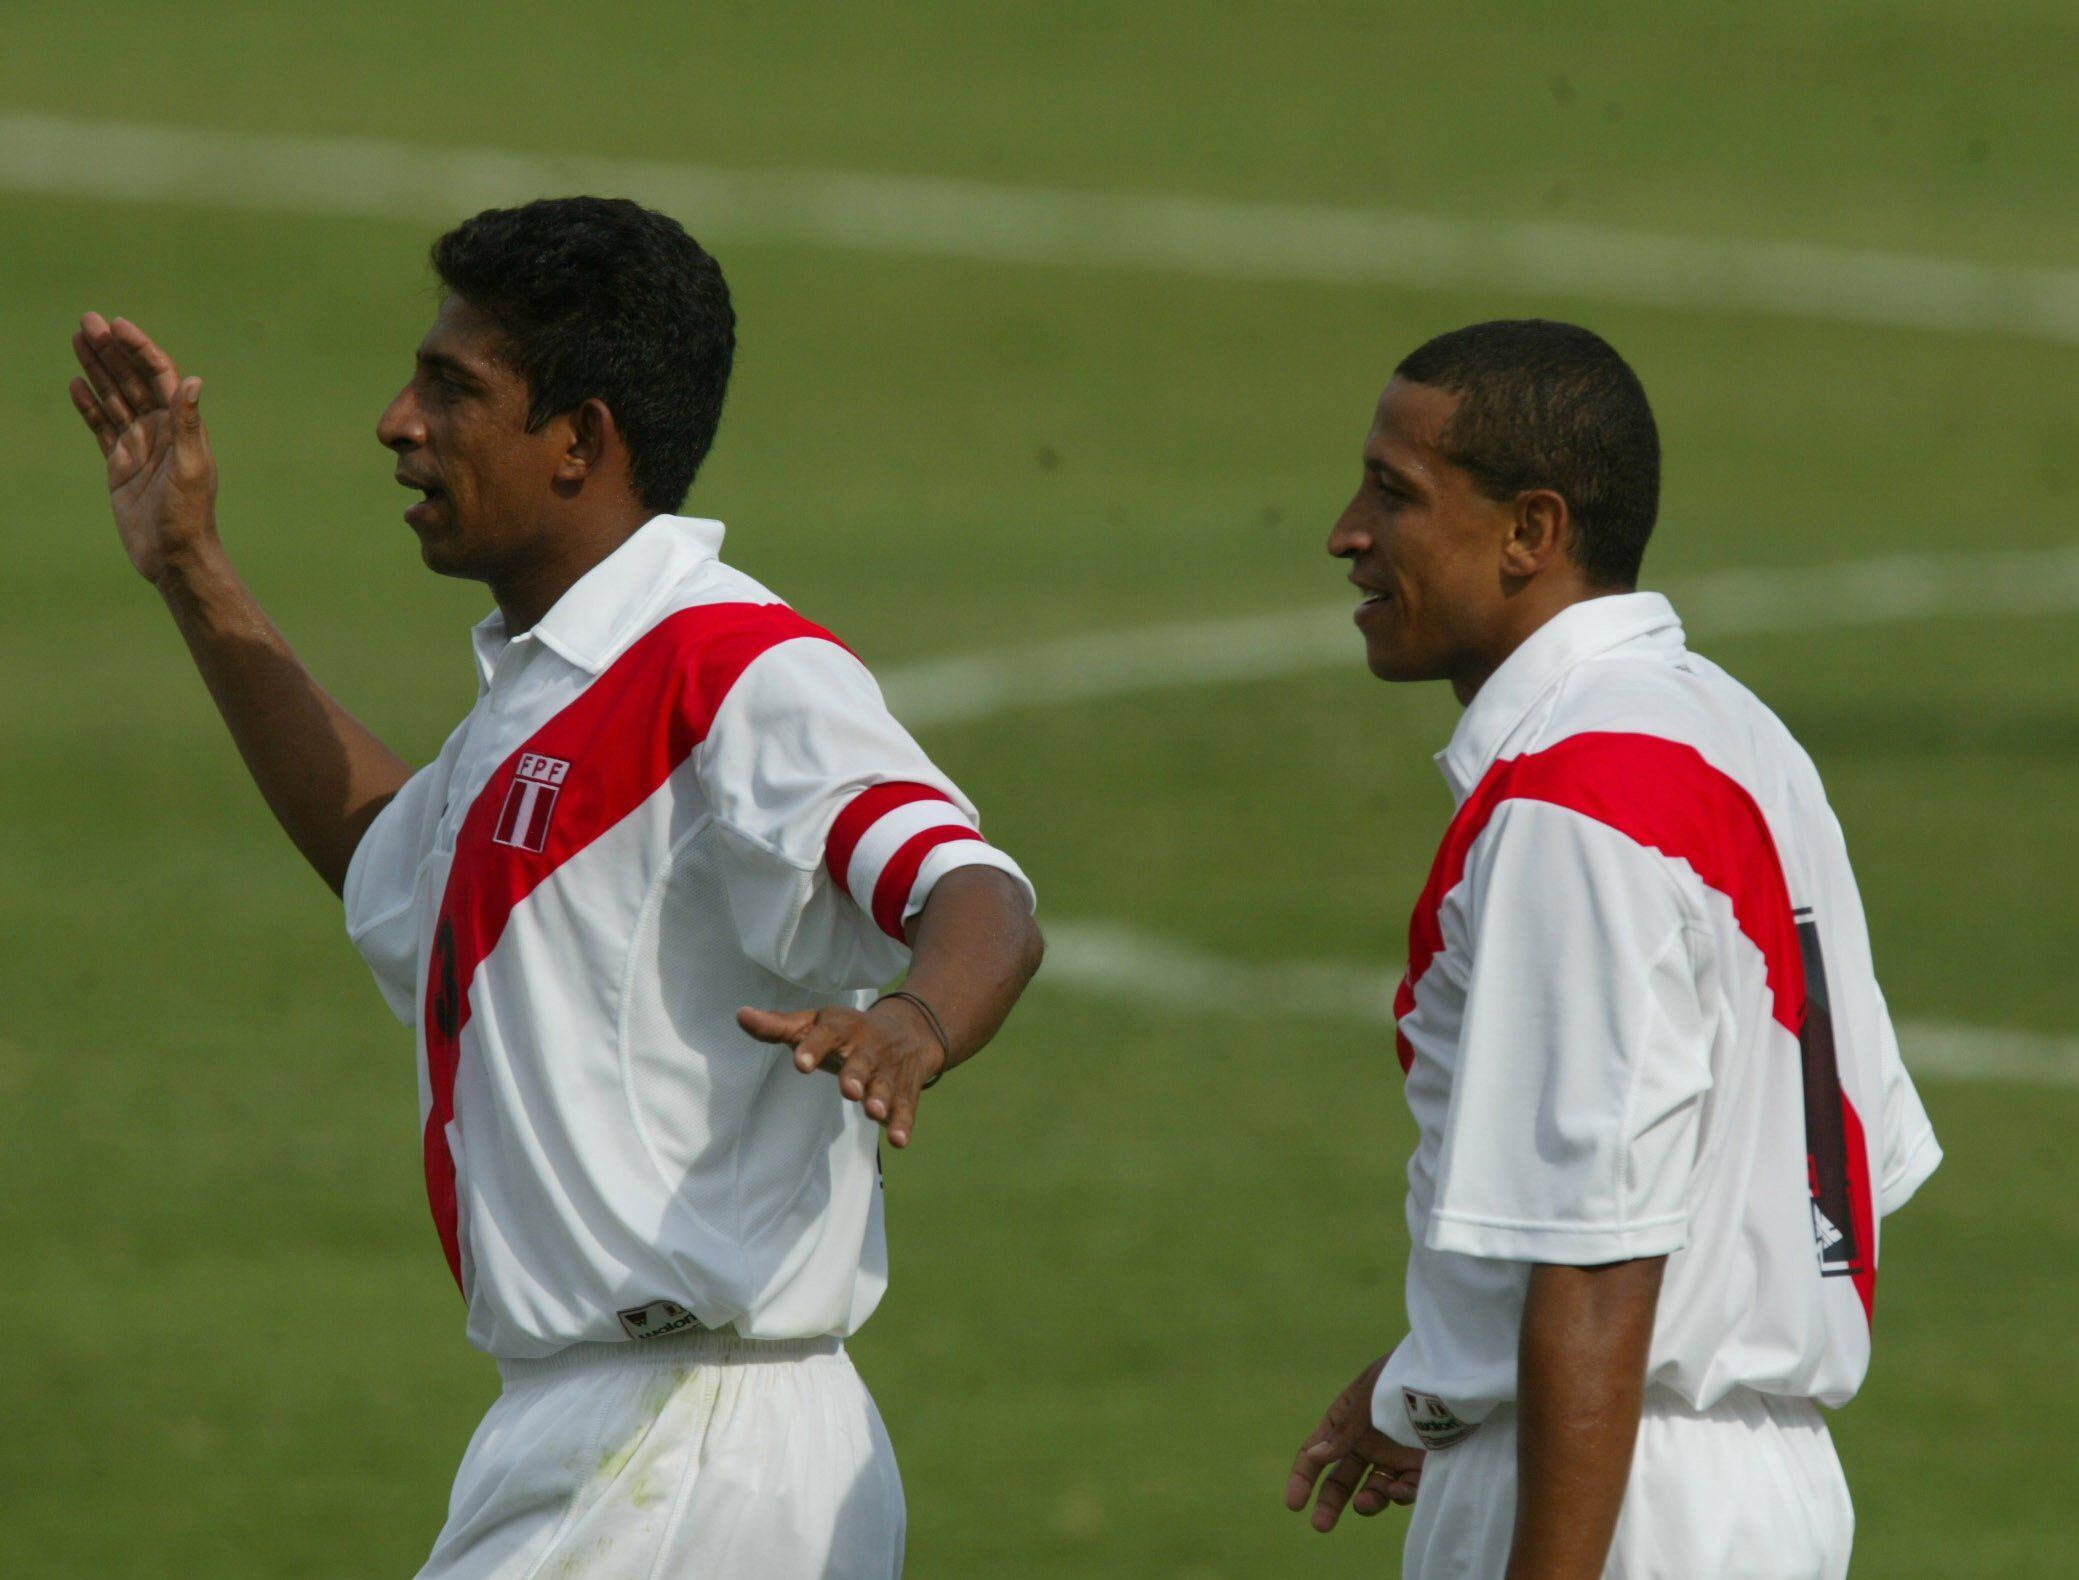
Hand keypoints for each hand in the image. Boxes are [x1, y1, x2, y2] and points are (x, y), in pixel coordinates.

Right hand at [68, 313, 218, 582]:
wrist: (174, 556)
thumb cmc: (188, 515)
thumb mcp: (191, 467)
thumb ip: (189, 425)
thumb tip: (194, 381)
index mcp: (181, 427)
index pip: (160, 376)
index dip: (140, 349)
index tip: (118, 325)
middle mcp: (161, 431)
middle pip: (133, 380)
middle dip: (112, 350)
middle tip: (87, 320)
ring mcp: (139, 446)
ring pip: (114, 398)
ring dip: (97, 368)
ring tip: (78, 338)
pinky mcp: (120, 465)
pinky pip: (102, 427)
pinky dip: (89, 405)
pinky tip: (76, 383)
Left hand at [736, 1001, 947, 1148]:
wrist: (911, 1030)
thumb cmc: (848, 1033)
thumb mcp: (816, 1023)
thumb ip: (779, 1026)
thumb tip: (741, 1015)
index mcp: (842, 1028)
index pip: (827, 1033)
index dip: (814, 1048)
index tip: (800, 1064)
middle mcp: (868, 1048)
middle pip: (862, 1061)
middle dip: (856, 1076)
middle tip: (849, 1091)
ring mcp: (888, 1071)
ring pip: (886, 1085)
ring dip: (881, 1099)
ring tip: (875, 1112)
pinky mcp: (905, 1091)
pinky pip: (906, 1108)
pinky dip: (903, 1124)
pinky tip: (898, 1140)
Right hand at [1286, 1353, 1424, 1532]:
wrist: (1453, 1375)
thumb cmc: (1403, 1377)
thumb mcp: (1369, 1400)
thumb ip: (1344, 1431)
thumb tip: (1315, 1456)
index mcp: (1346, 1419)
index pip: (1316, 1451)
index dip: (1303, 1477)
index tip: (1293, 1505)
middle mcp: (1366, 1440)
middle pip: (1341, 1478)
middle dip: (1330, 1503)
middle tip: (1321, 1526)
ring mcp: (1393, 1455)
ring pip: (1373, 1490)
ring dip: (1366, 1502)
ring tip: (1363, 1504)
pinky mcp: (1420, 1467)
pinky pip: (1405, 1488)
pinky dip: (1399, 1494)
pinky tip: (1397, 1489)